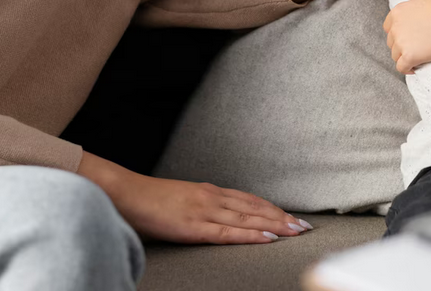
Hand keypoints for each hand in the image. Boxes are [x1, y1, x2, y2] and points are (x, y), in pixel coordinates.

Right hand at [77, 152, 310, 243]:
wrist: (125, 193)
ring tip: (296, 231)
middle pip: (255, 208)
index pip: (249, 200)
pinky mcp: (194, 226)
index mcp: (209, 191)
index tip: (291, 216)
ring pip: (248, 219)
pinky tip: (268, 238)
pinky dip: (251, 235)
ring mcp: (204, 210)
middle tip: (305, 226)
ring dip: (275, 225)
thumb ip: (200, 206)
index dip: (272, 209)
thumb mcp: (181, 199)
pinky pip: (228, 233)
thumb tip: (215, 216)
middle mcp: (212, 197)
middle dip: (282, 217)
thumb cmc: (148, 199)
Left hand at [383, 0, 430, 73]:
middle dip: (401, 45)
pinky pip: (402, 67)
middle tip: (416, 46)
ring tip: (416, 57)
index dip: (398, 31)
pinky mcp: (410, 56)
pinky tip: (415, 68)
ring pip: (395, 55)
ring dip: (404, 57)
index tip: (410, 34)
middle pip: (392, 42)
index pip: (388, 26)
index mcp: (397, 12)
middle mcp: (395, 28)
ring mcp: (402, 43)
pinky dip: (406, 69)